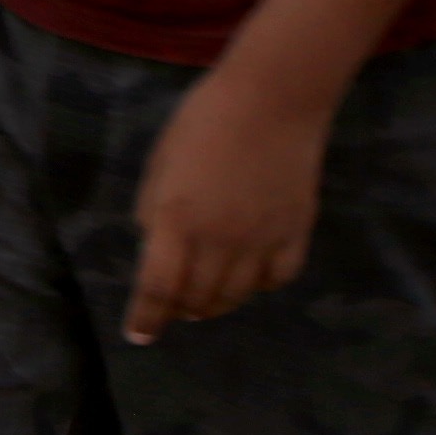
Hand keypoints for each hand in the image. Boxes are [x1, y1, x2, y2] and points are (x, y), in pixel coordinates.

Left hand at [124, 67, 327, 343]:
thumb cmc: (203, 121)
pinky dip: (258, 286)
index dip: (146, 318)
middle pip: (198, 299)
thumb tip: (154, 246)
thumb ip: (154, 211)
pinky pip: (276, 278)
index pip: (158, 287)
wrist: (272, 98)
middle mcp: (219, 239)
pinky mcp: (295, 232)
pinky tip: (249, 278)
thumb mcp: (161, 165)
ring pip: (236, 295)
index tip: (140, 336)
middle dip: (180, 310)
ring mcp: (262, 239)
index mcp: (177, 220)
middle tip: (173, 309)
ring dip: (215, 304)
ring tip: (205, 301)